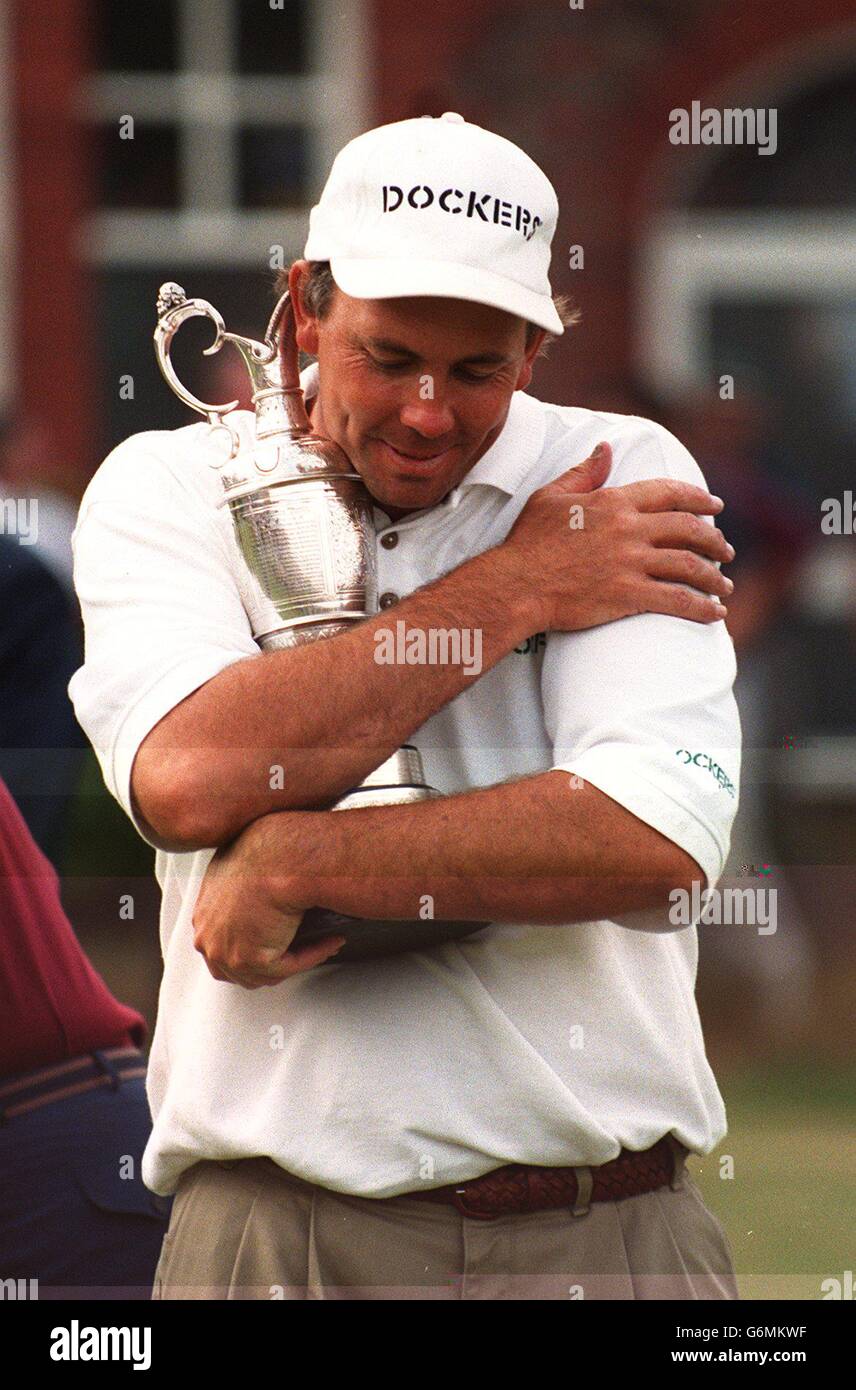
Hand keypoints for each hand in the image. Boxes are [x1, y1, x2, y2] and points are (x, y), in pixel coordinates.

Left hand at [192, 822, 345, 988]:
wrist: (279, 857)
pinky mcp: (251, 960)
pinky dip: (312, 956)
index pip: (220, 950)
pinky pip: (288, 968)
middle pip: (237, 970)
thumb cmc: (264, 854)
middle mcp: (208, 938)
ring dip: (294, 962)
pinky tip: (329, 942)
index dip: (250, 951)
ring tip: (319, 946)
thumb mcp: (240, 866)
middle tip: (297, 952)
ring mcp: (226, 952)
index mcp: (203, 917)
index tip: (276, 945)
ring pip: (263, 974)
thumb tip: (260, 899)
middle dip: (269, 966)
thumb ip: (240, 890)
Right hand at [499, 442, 734, 631]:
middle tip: (726, 551)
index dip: (698, 499)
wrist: (516, 585)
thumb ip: (584, 473)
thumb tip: (605, 448)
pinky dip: (702, 607)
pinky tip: (715, 613)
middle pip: (688, 529)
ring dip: (713, 576)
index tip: (716, 506)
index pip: (669, 493)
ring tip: (723, 584)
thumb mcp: (551, 496)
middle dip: (714, 540)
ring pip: (688, 565)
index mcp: (614, 502)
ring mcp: (631, 563)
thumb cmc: (528, 542)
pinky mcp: (629, 595)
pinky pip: (677, 600)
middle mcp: (629, 530)